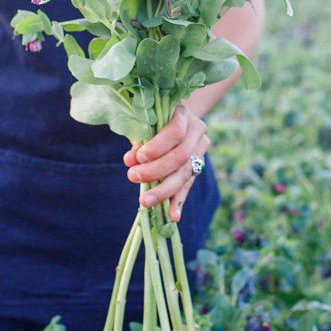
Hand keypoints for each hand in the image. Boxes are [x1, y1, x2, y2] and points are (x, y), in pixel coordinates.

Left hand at [123, 103, 210, 222]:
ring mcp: (201, 150)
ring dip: (163, 190)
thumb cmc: (154, 120)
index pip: (175, 132)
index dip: (158, 147)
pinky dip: (178, 201)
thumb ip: (139, 141)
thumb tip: (129, 161)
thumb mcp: (145, 125)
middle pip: (181, 156)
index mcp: (184, 115)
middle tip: (133, 177)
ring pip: (185, 174)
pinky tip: (173, 216)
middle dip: (156, 170)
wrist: (175, 118)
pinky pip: (188, 186)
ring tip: (145, 201)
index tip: (139, 158)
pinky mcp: (198, 166)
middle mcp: (197, 131)